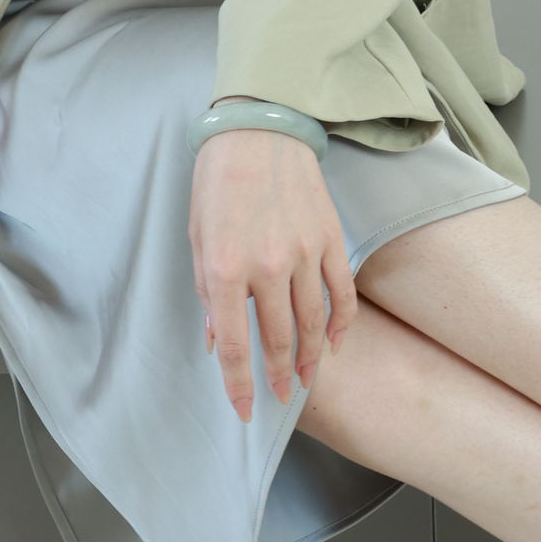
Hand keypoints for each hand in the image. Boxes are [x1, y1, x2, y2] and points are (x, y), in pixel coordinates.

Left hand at [189, 116, 357, 421]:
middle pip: (278, 339)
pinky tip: (337, 343)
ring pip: (313, 322)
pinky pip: (342, 293)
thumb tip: (217, 338)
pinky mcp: (329, 239)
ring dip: (312, 357)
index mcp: (225, 268)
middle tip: (282, 397)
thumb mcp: (198, 238)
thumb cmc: (217, 183)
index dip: (238, 385)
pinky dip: (343, 323)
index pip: (234, 345)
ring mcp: (303, 253)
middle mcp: (267, 266)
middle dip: (279, 376)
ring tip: (309, 378)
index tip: (244, 409)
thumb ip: (209, 292)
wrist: (257, 132)